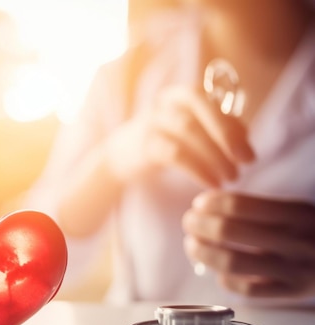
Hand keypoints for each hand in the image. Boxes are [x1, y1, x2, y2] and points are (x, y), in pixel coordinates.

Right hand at [105, 85, 253, 185]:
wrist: (120, 156)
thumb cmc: (164, 140)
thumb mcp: (188, 127)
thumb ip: (215, 127)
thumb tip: (245, 136)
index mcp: (181, 94)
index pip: (212, 100)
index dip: (234, 124)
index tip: (250, 153)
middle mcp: (166, 102)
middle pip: (199, 107)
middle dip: (227, 133)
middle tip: (249, 161)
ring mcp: (152, 121)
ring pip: (188, 129)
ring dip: (216, 155)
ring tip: (232, 178)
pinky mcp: (144, 145)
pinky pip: (174, 153)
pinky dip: (198, 169)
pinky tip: (212, 183)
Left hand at [183, 191, 314, 297]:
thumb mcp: (300, 211)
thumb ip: (262, 209)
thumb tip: (211, 207)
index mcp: (299, 214)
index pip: (240, 205)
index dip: (212, 203)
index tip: (199, 203)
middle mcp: (297, 241)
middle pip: (229, 231)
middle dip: (199, 224)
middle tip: (189, 222)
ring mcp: (295, 270)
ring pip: (232, 263)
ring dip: (203, 252)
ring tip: (193, 245)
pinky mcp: (293, 293)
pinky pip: (248, 290)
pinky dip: (226, 280)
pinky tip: (219, 272)